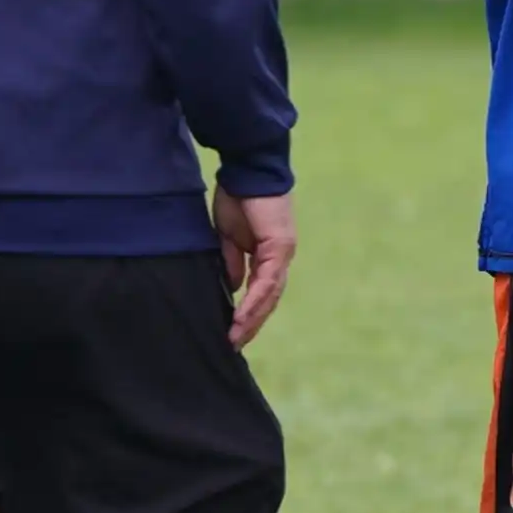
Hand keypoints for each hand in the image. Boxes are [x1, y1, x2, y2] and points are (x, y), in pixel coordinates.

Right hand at [215, 187, 294, 347]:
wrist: (246, 168)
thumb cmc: (237, 196)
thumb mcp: (229, 236)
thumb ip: (232, 261)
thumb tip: (232, 288)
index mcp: (269, 253)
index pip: (262, 290)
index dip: (249, 313)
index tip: (233, 332)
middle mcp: (280, 257)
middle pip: (269, 299)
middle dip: (252, 324)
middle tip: (234, 345)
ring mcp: (283, 252)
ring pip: (270, 295)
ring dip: (252, 319)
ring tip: (235, 339)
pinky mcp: (279, 247)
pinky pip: (266, 281)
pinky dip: (254, 301)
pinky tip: (241, 317)